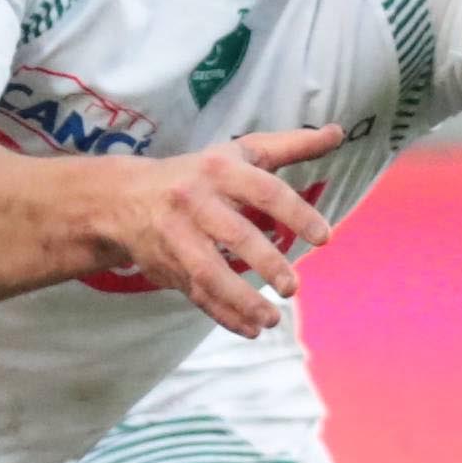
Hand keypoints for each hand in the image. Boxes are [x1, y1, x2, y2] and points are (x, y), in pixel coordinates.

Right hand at [95, 125, 343, 334]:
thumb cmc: (198, 173)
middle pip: (235, 235)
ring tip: (272, 319)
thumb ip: (290, 145)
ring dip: (242, 300)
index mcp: (220, 170)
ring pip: (211, 272)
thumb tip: (337, 132)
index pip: (264, 190)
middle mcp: (196, 201)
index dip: (295, 213)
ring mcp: (179, 236)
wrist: (124, 198)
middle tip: (293, 287)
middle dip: (266, 263)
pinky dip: (224, 315)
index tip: (324, 237)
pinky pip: (198, 294)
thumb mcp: (239, 151)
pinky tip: (250, 329)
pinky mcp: (169, 266)